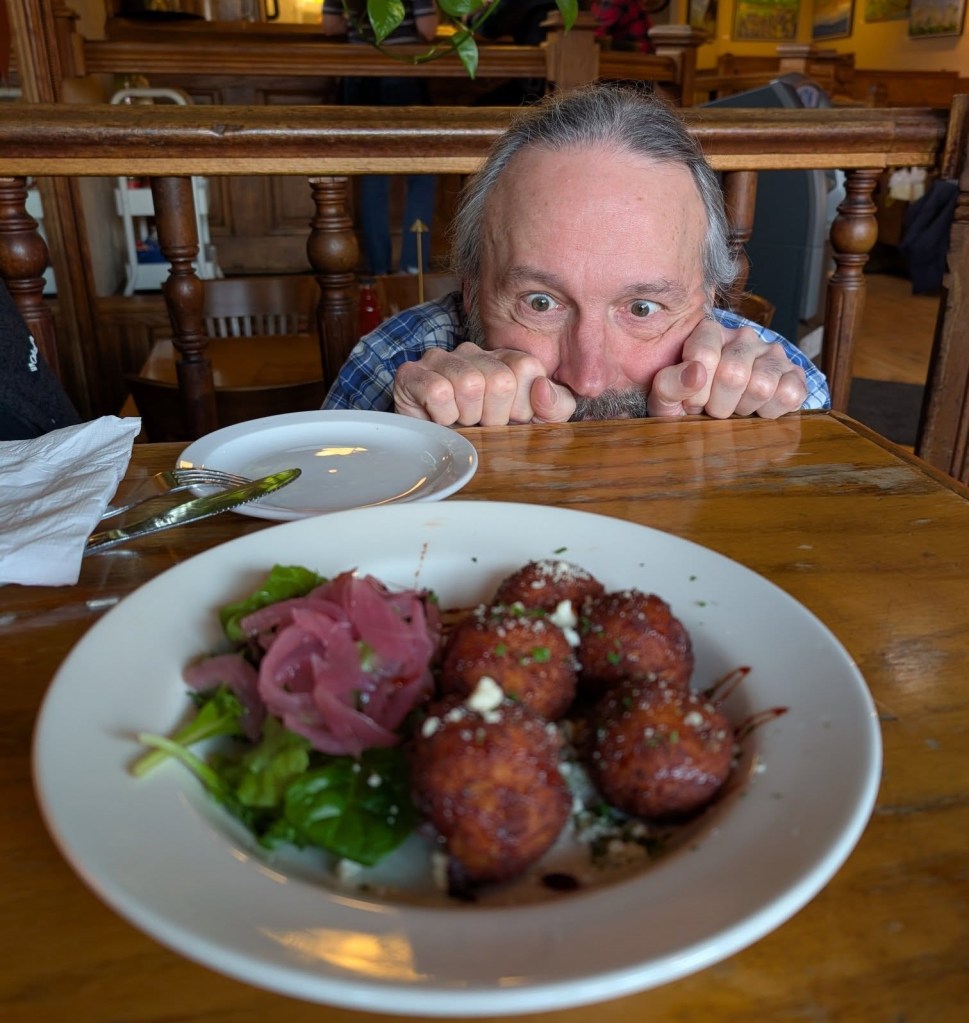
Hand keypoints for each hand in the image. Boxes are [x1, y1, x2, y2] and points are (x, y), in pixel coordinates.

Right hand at [393, 343, 576, 425]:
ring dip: (467, 417)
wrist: (434, 452)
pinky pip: (438, 392)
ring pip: (469, 384)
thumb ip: (556, 406)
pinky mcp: (411, 373)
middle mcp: (473, 353)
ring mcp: (440, 359)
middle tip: (480, 424)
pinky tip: (440, 420)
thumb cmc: (486, 437)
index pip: (527, 367)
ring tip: (460, 422)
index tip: (509, 419)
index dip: (521, 405)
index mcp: (504, 360)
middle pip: (500, 379)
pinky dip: (443, 416)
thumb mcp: (534, 425)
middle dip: (494, 416)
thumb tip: (543, 387)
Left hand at [648, 317, 807, 419]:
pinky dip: (771, 412)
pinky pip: (790, 395)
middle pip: (733, 374)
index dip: (696, 393)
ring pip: (762, 386)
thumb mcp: (665, 400)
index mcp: (708, 332)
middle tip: (713, 408)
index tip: (691, 403)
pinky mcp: (794, 373)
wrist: (717, 419)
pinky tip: (757, 410)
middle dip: (719, 405)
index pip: (704, 358)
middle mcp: (743, 336)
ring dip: (744, 409)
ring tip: (734, 407)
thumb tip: (696, 373)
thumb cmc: (688, 405)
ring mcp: (772, 353)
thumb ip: (669, 385)